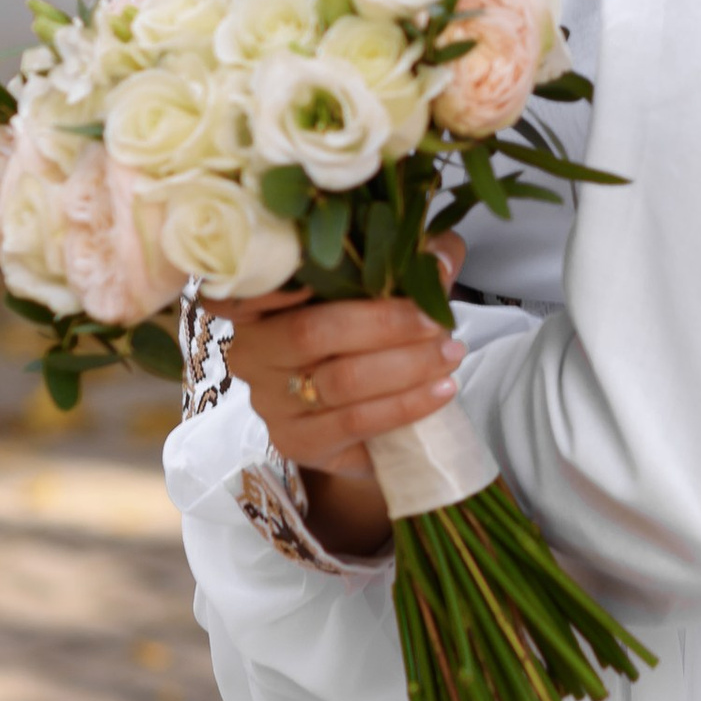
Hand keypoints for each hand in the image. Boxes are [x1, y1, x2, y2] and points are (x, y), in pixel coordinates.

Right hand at [219, 237, 466, 558]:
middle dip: (384, 325)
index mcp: (257, 302)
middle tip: (436, 322)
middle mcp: (251, 351)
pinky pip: (354, 422)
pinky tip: (441, 390)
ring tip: (450, 354)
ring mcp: (268, 402)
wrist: (369, 415)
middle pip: (312, 331)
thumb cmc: (370, 338)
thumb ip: (411, 265)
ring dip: (405, 367)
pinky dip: (404, 405)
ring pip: (340, 381)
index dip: (278, 280)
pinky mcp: (295, 442)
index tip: (331, 262)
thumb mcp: (387, 290)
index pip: (250, 286)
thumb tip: (440, 258)